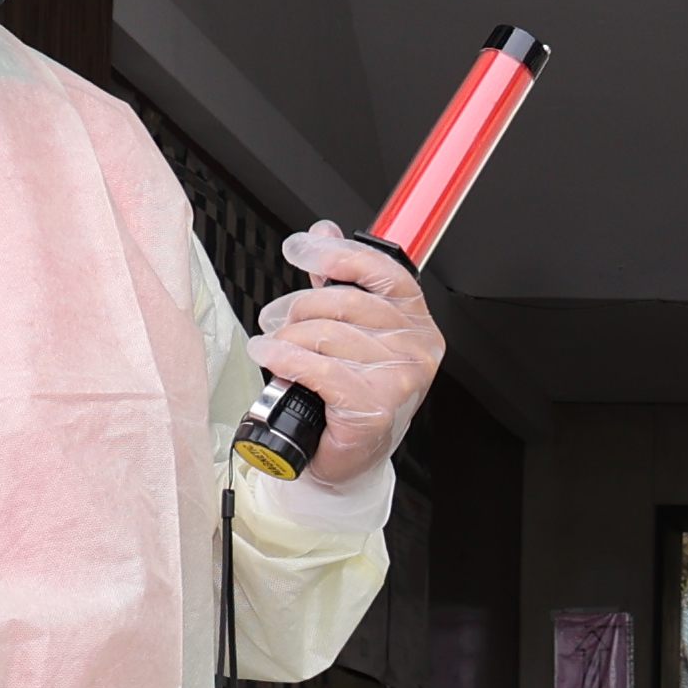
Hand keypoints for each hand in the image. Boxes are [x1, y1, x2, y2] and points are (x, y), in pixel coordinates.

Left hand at [255, 223, 444, 487]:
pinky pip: (319, 368)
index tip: (299, 248)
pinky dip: (286, 360)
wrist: (348, 457)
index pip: (381, 270)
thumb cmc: (351, 397)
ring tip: (271, 347)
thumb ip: (339, 280)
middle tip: (275, 319)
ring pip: (327, 335)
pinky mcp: (374, 406)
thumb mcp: (350, 332)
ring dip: (285, 339)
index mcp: (416, 321)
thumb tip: (324, 231)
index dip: (336, 253)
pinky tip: (271, 357)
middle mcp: (417, 347)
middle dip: (298, 307)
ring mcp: (400, 378)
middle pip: (346, 302)